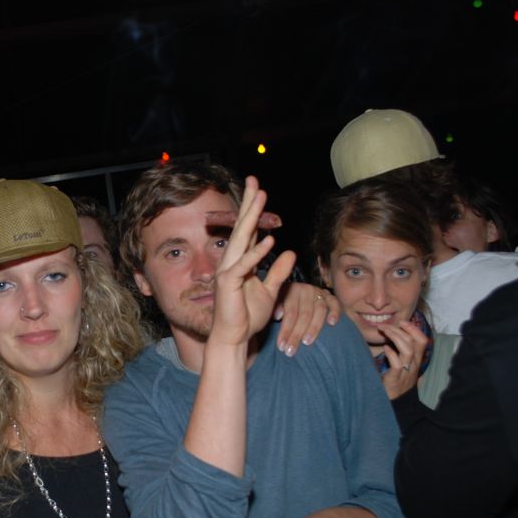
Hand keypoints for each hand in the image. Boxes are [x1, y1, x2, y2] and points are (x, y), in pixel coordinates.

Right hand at [208, 176, 296, 347]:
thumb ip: (278, 272)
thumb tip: (289, 253)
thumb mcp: (270, 291)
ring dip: (251, 217)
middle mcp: (231, 261)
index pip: (247, 230)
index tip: (259, 189)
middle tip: (255, 180)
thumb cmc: (248, 316)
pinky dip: (256, 253)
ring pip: (241, 238)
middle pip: (242, 226)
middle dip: (249, 203)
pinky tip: (268, 240)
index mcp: (241, 261)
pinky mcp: (228, 284)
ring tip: (260, 197)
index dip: (253, 209)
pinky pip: (244, 265)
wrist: (234, 337)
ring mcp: (227, 271)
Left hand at [273, 284, 340, 356]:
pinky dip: (334, 312)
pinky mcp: (330, 296)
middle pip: (304, 314)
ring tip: (307, 342)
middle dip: (296, 334)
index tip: (281, 346)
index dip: (285, 330)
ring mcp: (319, 292)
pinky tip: (331, 323)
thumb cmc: (286, 301)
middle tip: (291, 351)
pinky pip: (335, 303)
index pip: (290, 313)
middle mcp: (306, 290)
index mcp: (292, 290)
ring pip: (319, 311)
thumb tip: (277, 316)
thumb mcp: (278, 300)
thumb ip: (277, 307)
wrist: (299, 292)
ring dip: (314, 328)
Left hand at [376, 321, 427, 399]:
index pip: (422, 340)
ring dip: (395, 338)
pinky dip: (391, 354)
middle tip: (386, 326)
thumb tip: (392, 334)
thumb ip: (400, 351)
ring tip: (384, 332)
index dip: (414, 329)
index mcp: (415, 360)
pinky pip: (397, 364)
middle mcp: (413, 365)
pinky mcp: (395, 380)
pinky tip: (385, 349)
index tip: (402, 322)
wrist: (397, 404)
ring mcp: (405, 372)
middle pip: (414, 342)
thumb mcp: (402, 364)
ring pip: (407, 350)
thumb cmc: (396, 381)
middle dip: (401, 330)